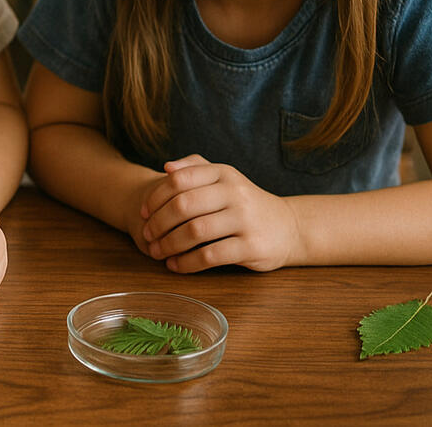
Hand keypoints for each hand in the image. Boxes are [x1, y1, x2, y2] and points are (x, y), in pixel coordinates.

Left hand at [139, 154, 302, 272]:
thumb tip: (166, 167)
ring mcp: (245, 220)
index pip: (179, 179)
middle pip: (183, 205)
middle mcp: (236, 192)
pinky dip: (186, 262)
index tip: (143, 212)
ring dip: (168, 244)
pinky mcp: (251, 246)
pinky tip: (175, 265)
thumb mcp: (224, 179)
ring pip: (194, 231)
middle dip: (158, 223)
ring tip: (157, 252)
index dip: (155, 197)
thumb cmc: (244, 203)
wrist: (288, 227)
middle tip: (147, 235)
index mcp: (224, 173)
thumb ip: (195, 168)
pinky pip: (210, 256)